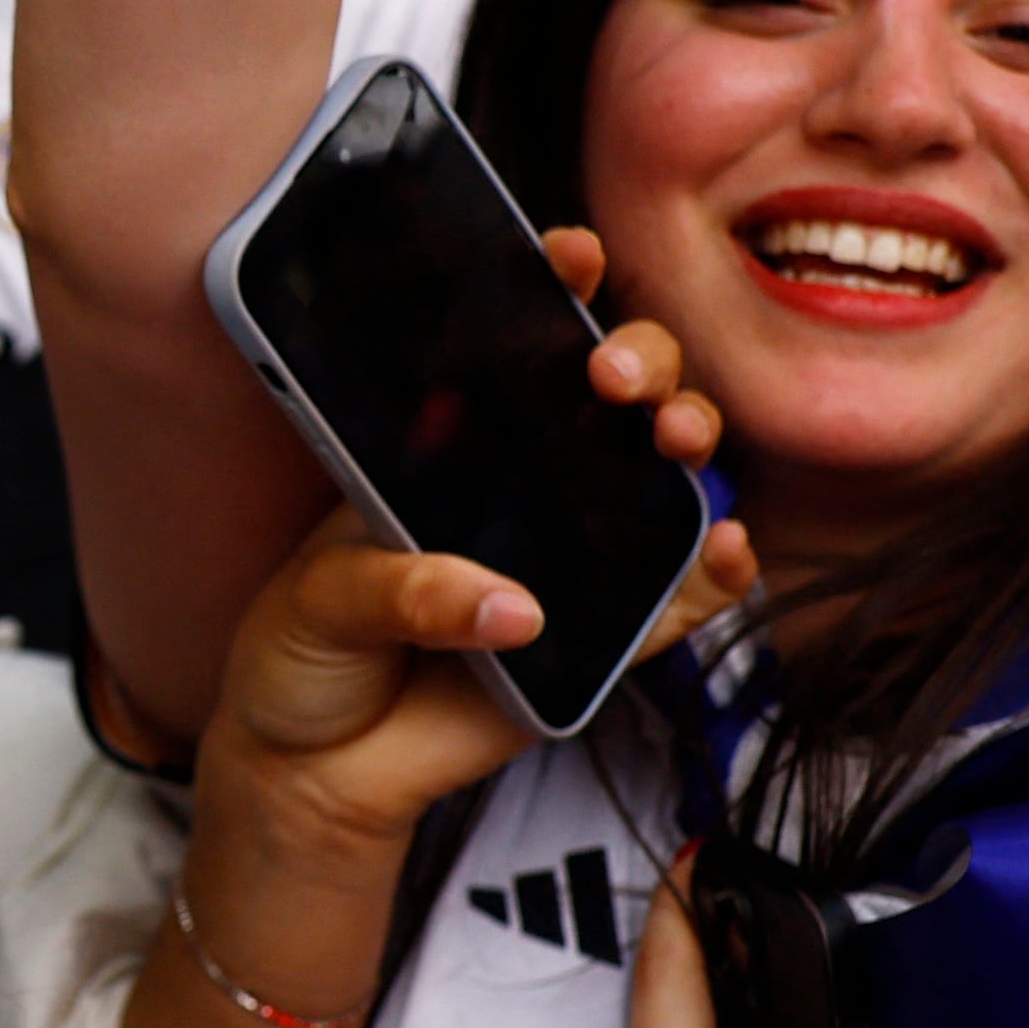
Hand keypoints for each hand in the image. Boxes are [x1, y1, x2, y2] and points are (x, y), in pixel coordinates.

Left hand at [202, 229, 747, 857]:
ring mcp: (572, 548)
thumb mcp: (322, 601)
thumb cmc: (303, 655)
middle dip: (639, 360)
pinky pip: (679, 596)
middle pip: (613, 391)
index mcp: (447, 443)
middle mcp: (523, 478)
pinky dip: (716, 572)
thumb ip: (404, 591)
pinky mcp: (604, 631)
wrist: (315, 769)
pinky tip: (725, 551)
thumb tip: (512, 606)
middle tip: (612, 378)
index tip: (567, 258)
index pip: (510, 342)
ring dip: (689, 442)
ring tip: (677, 444)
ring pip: (662, 474)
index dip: (551, 287)